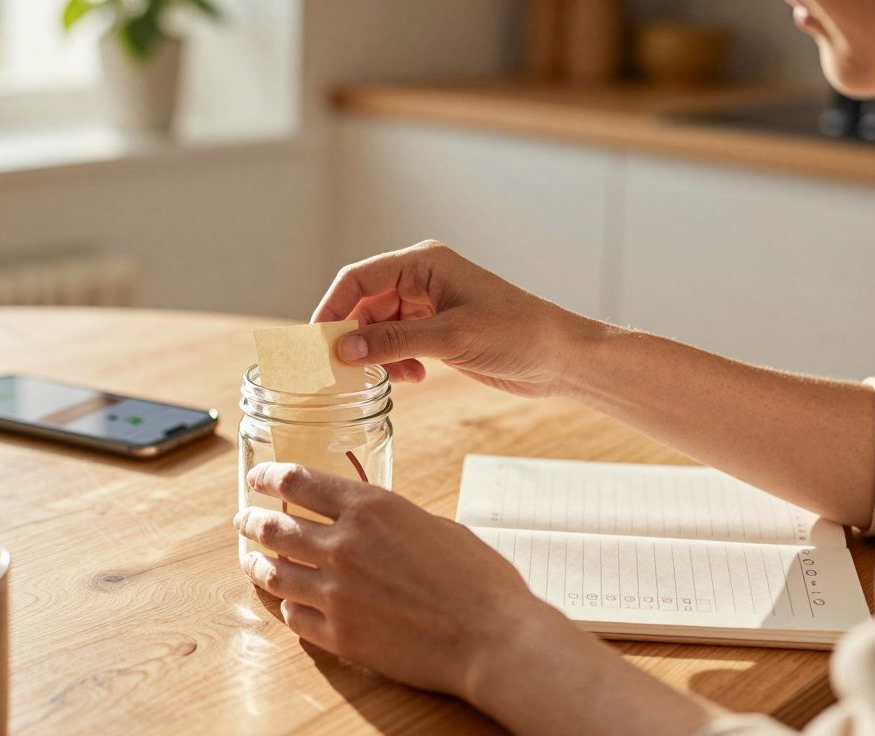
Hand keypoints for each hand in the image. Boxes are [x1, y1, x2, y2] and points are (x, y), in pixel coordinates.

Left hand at [232, 462, 549, 699]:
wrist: (491, 637)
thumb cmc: (478, 579)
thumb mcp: (433, 525)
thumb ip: (391, 522)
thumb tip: (372, 525)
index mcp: (369, 508)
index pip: (296, 482)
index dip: (268, 478)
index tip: (256, 479)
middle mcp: (342, 546)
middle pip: (274, 527)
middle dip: (252, 521)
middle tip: (244, 520)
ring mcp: (335, 593)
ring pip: (273, 573)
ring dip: (257, 564)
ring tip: (252, 561)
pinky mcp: (339, 635)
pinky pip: (294, 616)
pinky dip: (288, 606)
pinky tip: (289, 603)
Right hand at [313, 240, 601, 397]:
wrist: (559, 357)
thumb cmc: (516, 333)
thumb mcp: (449, 338)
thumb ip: (393, 341)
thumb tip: (344, 349)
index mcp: (423, 263)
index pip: (359, 279)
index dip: (332, 308)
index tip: (315, 341)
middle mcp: (422, 279)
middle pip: (365, 305)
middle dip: (353, 337)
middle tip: (341, 370)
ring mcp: (430, 305)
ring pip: (380, 327)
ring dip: (376, 354)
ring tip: (384, 377)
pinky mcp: (438, 331)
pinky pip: (399, 342)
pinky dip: (396, 361)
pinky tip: (410, 378)